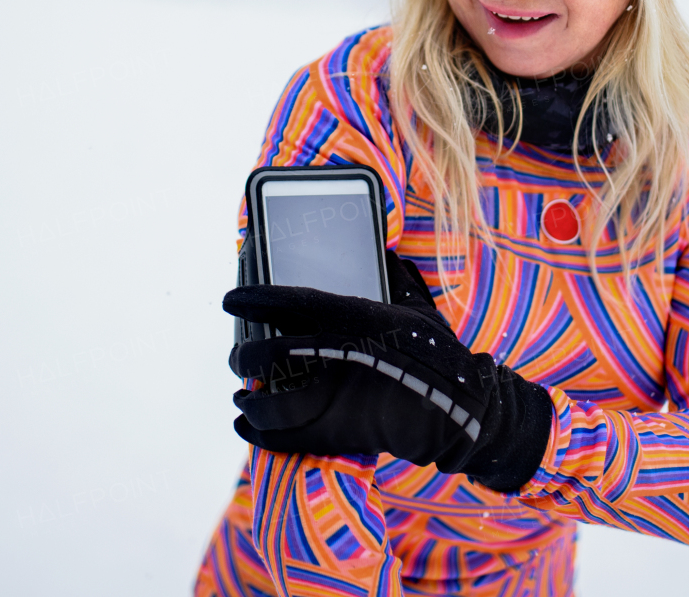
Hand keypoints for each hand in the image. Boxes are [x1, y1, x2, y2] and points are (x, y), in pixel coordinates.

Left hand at [225, 252, 552, 491]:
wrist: (457, 410)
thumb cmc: (437, 353)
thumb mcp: (414, 306)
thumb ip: (391, 277)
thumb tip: (380, 250)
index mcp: (351, 319)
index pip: (288, 302)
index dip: (254, 298)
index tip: (231, 298)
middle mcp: (333, 356)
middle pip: (267, 353)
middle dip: (245, 352)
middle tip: (239, 353)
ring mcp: (330, 398)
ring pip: (267, 399)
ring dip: (248, 395)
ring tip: (243, 391)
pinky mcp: (332, 435)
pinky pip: (281, 437)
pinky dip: (257, 431)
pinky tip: (244, 422)